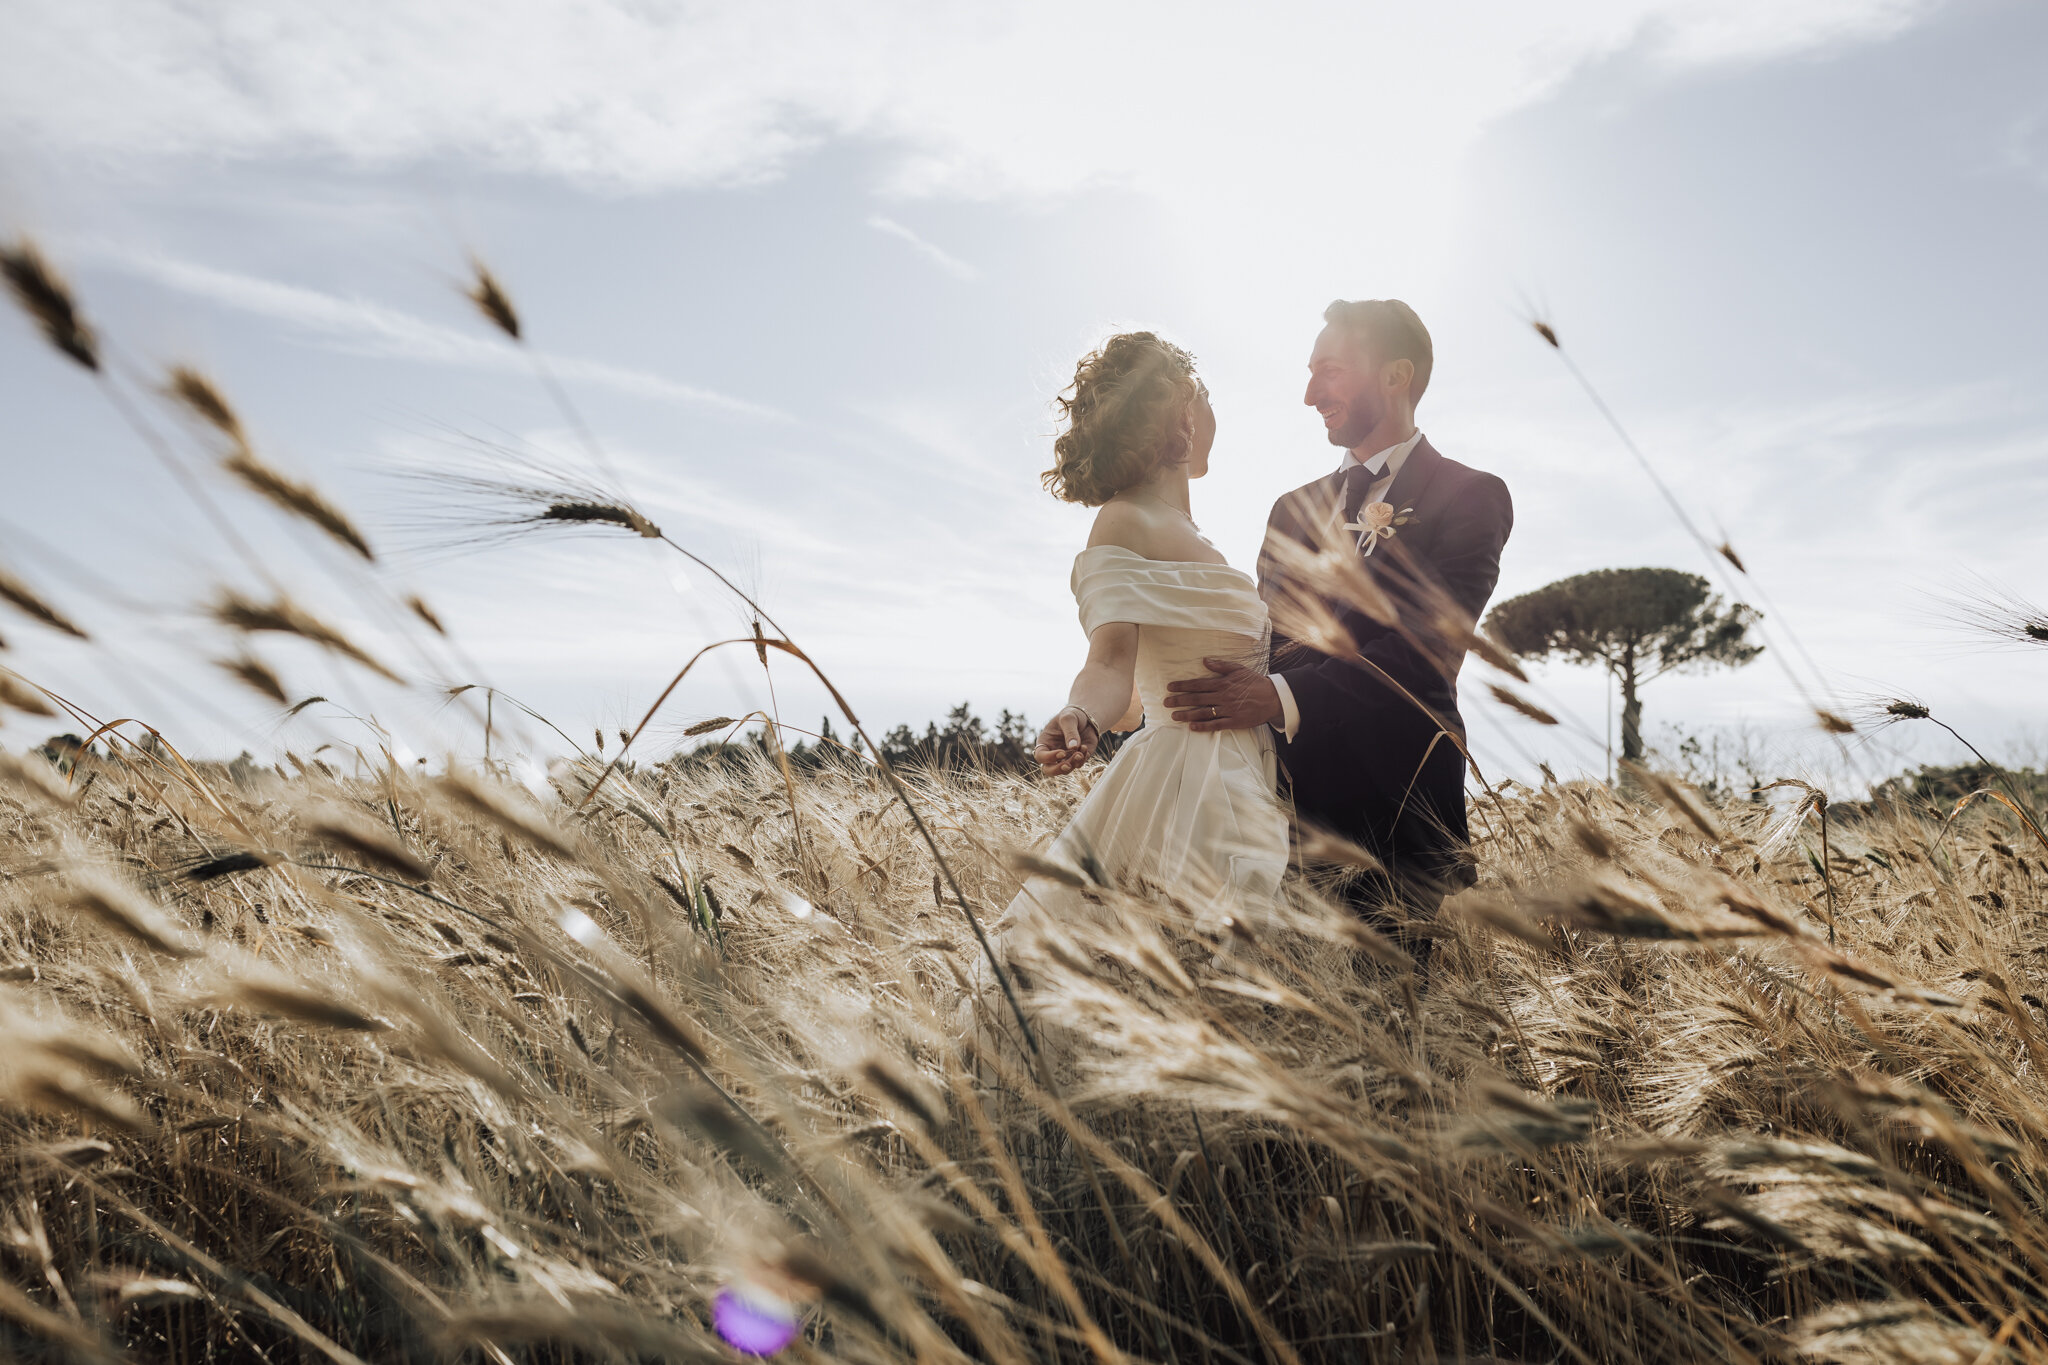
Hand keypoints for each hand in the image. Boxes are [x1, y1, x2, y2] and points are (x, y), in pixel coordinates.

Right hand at [1033, 706, 1099, 775]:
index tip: (1062, 752)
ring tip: (1081, 752)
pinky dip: (1083, 759)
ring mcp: (1065, 758)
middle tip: (1068, 765)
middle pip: (1049, 770)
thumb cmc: (1071, 715)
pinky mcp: (1078, 759)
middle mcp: (1053, 753)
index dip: (1049, 757)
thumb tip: (1073, 747)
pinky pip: (1079, 764)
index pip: (1040, 756)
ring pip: (1065, 769)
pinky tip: (1085, 747)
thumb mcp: (1068, 718)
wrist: (1086, 717)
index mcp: (1045, 742)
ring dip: (1074, 763)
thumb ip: (1070, 732)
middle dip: (1058, 770)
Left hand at [1165, 658, 1281, 732]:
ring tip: (1174, 716)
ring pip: (1203, 713)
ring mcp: (1228, 710)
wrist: (1273, 698)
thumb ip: (1221, 666)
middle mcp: (1223, 697)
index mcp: (1223, 683)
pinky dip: (1203, 726)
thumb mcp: (1239, 669)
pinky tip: (1192, 727)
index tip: (1170, 687)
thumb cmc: (1255, 682)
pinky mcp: (1234, 722)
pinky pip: (1216, 725)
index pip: (1198, 684)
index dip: (1183, 686)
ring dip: (1187, 715)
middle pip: (1197, 699)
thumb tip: (1205, 660)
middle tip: (1166, 702)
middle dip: (1179, 700)